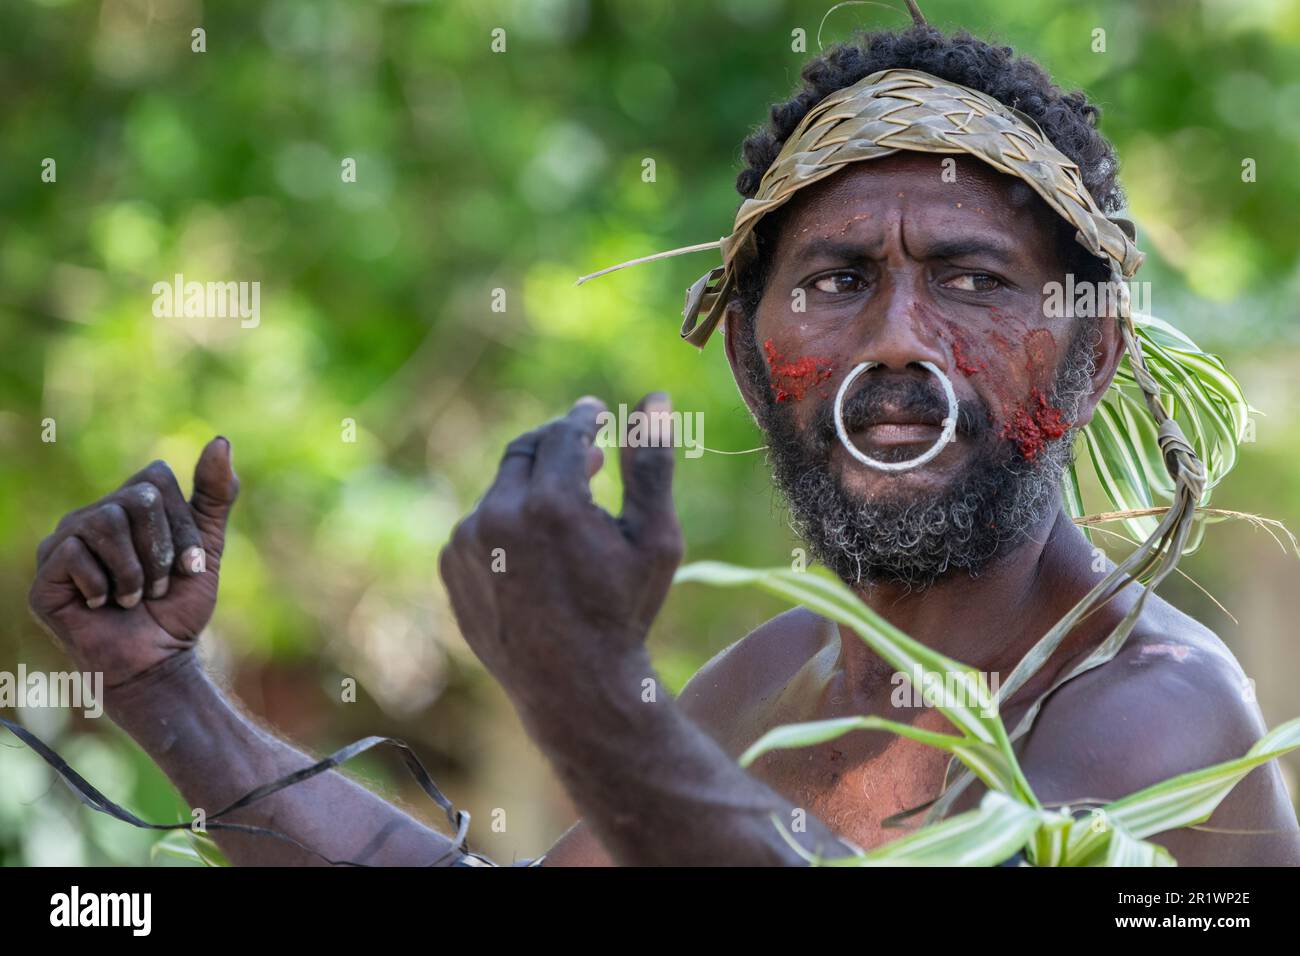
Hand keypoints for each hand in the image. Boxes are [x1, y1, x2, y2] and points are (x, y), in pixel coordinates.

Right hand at [28, 436, 239, 688]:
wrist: (156, 659)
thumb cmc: (177, 605)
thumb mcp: (206, 547)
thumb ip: (215, 494)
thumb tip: (220, 439)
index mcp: (129, 505)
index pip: (155, 479)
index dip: (182, 525)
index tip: (190, 566)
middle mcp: (93, 515)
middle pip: (136, 499)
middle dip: (162, 550)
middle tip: (159, 586)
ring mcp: (63, 542)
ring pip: (105, 522)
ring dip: (135, 571)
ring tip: (134, 597)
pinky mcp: (45, 572)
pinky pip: (75, 555)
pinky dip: (104, 587)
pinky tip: (103, 605)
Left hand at [439, 394, 683, 709]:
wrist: (575, 689)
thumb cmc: (624, 612)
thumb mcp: (654, 539)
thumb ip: (652, 463)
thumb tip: (655, 399)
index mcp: (551, 503)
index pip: (564, 433)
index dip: (584, 418)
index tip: (596, 412)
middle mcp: (499, 515)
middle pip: (526, 450)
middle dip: (556, 445)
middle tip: (587, 455)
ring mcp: (466, 543)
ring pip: (501, 489)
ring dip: (532, 490)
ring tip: (569, 518)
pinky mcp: (450, 566)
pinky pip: (479, 525)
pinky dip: (507, 525)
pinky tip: (538, 556)